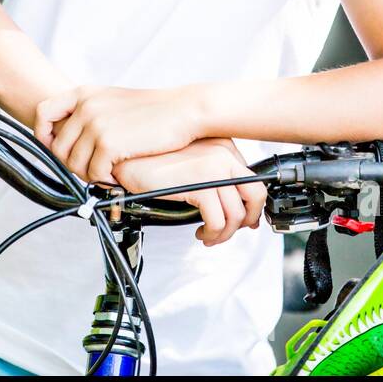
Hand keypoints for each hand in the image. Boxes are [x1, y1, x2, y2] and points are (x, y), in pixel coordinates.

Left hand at [34, 84, 202, 183]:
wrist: (184, 111)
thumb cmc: (153, 110)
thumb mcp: (113, 101)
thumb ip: (89, 113)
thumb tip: (69, 139)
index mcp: (84, 93)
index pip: (43, 113)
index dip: (44, 135)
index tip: (55, 147)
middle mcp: (85, 107)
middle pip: (59, 148)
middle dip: (74, 164)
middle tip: (94, 168)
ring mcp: (95, 124)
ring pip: (75, 165)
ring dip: (90, 175)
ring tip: (108, 172)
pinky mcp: (109, 143)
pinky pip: (94, 174)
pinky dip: (105, 180)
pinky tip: (118, 174)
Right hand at [111, 138, 265, 246]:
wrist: (127, 159)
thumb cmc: (152, 161)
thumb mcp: (189, 162)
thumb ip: (212, 175)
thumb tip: (230, 202)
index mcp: (222, 145)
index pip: (253, 179)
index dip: (250, 205)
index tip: (242, 218)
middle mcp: (223, 153)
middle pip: (256, 194)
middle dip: (246, 219)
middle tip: (230, 230)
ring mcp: (213, 168)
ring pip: (237, 213)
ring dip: (224, 233)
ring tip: (209, 236)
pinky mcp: (200, 185)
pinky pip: (218, 221)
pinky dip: (211, 234)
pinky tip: (200, 233)